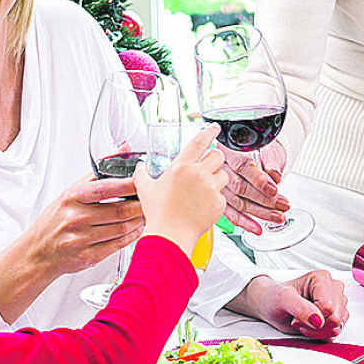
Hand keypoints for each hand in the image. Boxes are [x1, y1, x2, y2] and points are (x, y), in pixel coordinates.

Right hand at [18, 173, 150, 278]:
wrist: (38, 251)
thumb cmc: (56, 220)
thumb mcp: (71, 192)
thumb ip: (99, 171)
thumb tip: (123, 149)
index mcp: (72, 197)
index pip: (106, 188)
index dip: (129, 184)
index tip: (144, 180)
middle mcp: (76, 218)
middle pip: (119, 210)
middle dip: (141, 205)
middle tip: (153, 200)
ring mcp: (81, 239)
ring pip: (121, 228)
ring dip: (139, 221)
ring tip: (148, 214)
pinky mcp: (88, 256)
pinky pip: (117, 245)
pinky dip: (132, 236)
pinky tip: (137, 229)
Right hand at [135, 124, 228, 257]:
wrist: (170, 235)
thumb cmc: (159, 214)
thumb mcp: (145, 189)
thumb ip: (142, 174)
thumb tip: (140, 167)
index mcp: (181, 166)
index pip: (199, 141)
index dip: (209, 131)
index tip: (215, 128)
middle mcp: (198, 174)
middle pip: (218, 155)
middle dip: (215, 158)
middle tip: (208, 166)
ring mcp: (211, 188)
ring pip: (224, 174)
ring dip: (217, 178)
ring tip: (204, 189)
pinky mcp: (219, 202)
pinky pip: (223, 195)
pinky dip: (216, 198)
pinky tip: (204, 204)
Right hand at [222, 140, 291, 234]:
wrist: (247, 149)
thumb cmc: (257, 148)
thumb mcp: (267, 148)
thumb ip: (271, 162)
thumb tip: (275, 176)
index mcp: (229, 150)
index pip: (243, 166)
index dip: (259, 180)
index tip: (274, 190)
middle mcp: (220, 167)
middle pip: (239, 187)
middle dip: (263, 200)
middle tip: (281, 206)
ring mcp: (218, 184)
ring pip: (236, 202)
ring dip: (258, 212)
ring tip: (275, 216)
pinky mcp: (220, 198)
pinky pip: (230, 213)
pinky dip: (244, 222)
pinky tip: (256, 227)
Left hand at [232, 270, 350, 338]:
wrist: (270, 305)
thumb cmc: (274, 298)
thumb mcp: (282, 300)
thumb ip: (300, 308)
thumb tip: (318, 320)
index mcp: (322, 279)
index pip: (328, 306)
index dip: (312, 317)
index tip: (295, 315)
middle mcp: (333, 288)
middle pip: (336, 318)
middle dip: (315, 326)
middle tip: (298, 320)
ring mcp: (336, 302)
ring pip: (338, 326)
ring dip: (318, 331)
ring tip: (303, 322)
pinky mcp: (336, 315)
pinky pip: (336, 332)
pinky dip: (321, 335)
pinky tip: (310, 327)